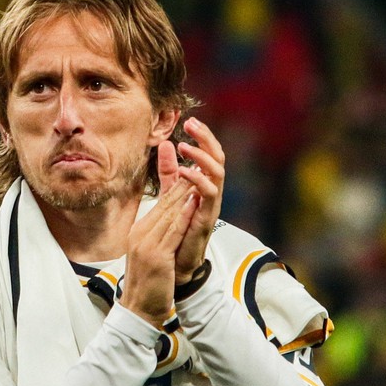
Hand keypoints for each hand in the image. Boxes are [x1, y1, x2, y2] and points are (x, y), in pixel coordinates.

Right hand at [121, 176, 198, 326]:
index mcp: (139, 231)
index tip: (190, 168)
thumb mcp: (150, 253)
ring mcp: (147, 243)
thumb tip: (168, 218)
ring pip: (170, 213)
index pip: (160, 203)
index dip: (176, 185)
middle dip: (182, 182)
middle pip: (165, 203)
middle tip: (198, 162)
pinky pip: (173, 231)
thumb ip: (159, 232)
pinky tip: (194, 201)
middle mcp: (140, 233)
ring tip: (199, 174)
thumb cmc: (147, 284)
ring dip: (185, 192)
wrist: (138, 310)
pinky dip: (184, 214)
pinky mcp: (157, 256)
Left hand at [161, 118, 224, 280]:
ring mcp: (211, 206)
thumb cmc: (176, 231)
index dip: (203, 137)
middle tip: (192, 124)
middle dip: (207, 139)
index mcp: (204, 186)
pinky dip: (198, 180)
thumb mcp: (170, 194)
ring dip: (202, 157)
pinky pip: (209, 195)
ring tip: (186, 146)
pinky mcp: (206, 219)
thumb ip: (168, 171)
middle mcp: (211, 193)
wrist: (175, 266)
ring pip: (218, 173)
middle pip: (218, 158)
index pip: (209, 155)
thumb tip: (167, 144)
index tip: (190, 120)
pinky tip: (184, 171)